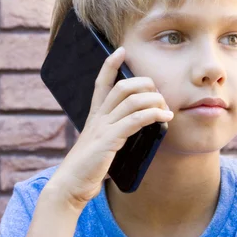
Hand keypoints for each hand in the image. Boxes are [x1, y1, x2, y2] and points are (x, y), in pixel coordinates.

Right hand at [47, 45, 172, 212]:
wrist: (70, 186)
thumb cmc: (87, 170)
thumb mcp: (101, 148)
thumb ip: (114, 138)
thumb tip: (134, 135)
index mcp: (94, 118)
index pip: (101, 84)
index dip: (110, 65)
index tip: (121, 51)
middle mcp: (97, 118)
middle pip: (122, 87)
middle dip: (145, 83)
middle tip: (159, 94)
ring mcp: (102, 128)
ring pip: (131, 100)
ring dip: (154, 100)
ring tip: (167, 108)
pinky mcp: (108, 140)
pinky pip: (135, 120)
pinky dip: (153, 115)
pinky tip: (164, 118)